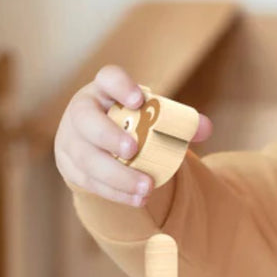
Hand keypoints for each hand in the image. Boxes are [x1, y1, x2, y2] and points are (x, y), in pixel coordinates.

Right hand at [54, 64, 211, 205]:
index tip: (139, 99)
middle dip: (109, 136)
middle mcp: (82, 110)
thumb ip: (179, 121)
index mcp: (104, 89)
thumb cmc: (131, 123)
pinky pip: (89, 182)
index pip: (108, 78)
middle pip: (86, 120)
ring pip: (86, 158)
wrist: (100, 144)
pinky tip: (138, 199)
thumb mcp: (150, 116)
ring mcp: (71, 139)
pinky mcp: (70, 166)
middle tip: (133, 150)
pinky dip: (115, 192)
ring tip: (146, 187)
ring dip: (117, 175)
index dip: (121, 86)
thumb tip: (205, 128)